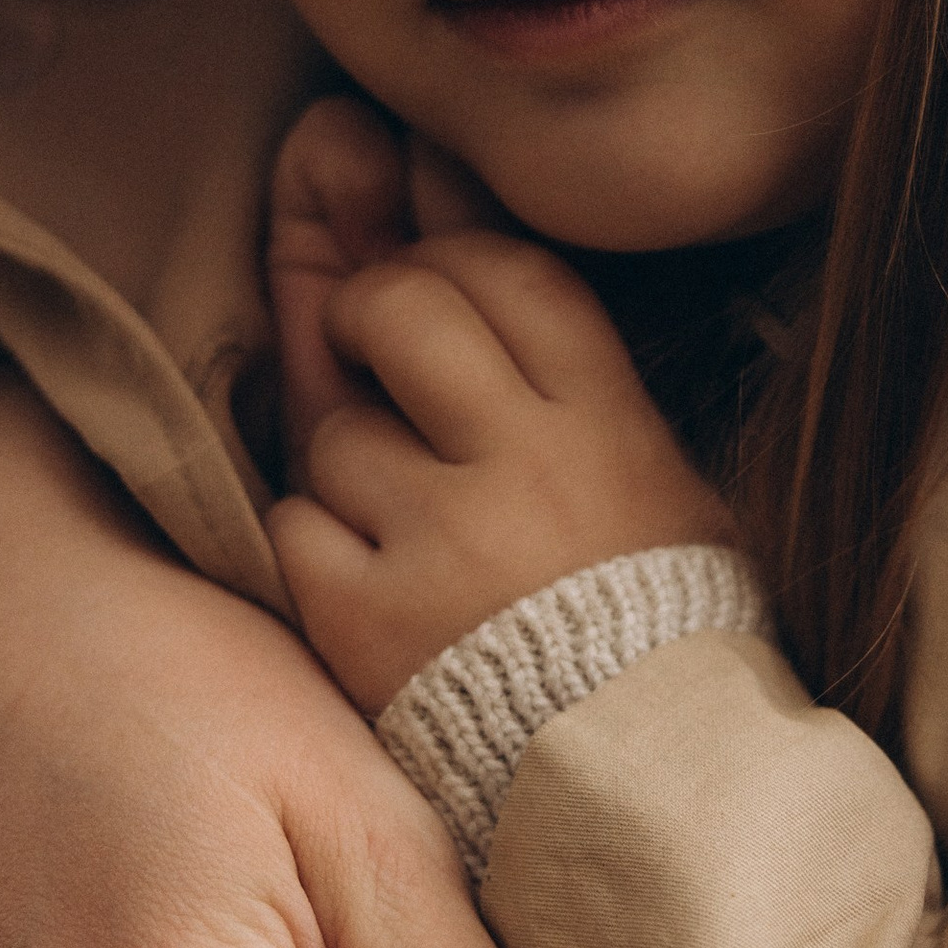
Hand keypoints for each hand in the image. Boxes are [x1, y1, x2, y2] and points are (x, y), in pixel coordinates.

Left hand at [266, 101, 732, 712]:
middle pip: (402, 308)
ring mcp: (444, 541)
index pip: (502, 266)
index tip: (448, 305)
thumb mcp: (639, 461)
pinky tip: (381, 592)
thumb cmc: (646, 612)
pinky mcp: (368, 620)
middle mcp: (527, 464)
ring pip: (334, 429)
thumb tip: (431, 158)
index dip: (452, 263)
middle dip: (370, 323)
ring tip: (417, 533)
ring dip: (350, 465)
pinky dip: (319, 551)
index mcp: (610, 420)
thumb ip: (541, 331)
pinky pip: (297, 527)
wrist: (650, 790)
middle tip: (388, 383)